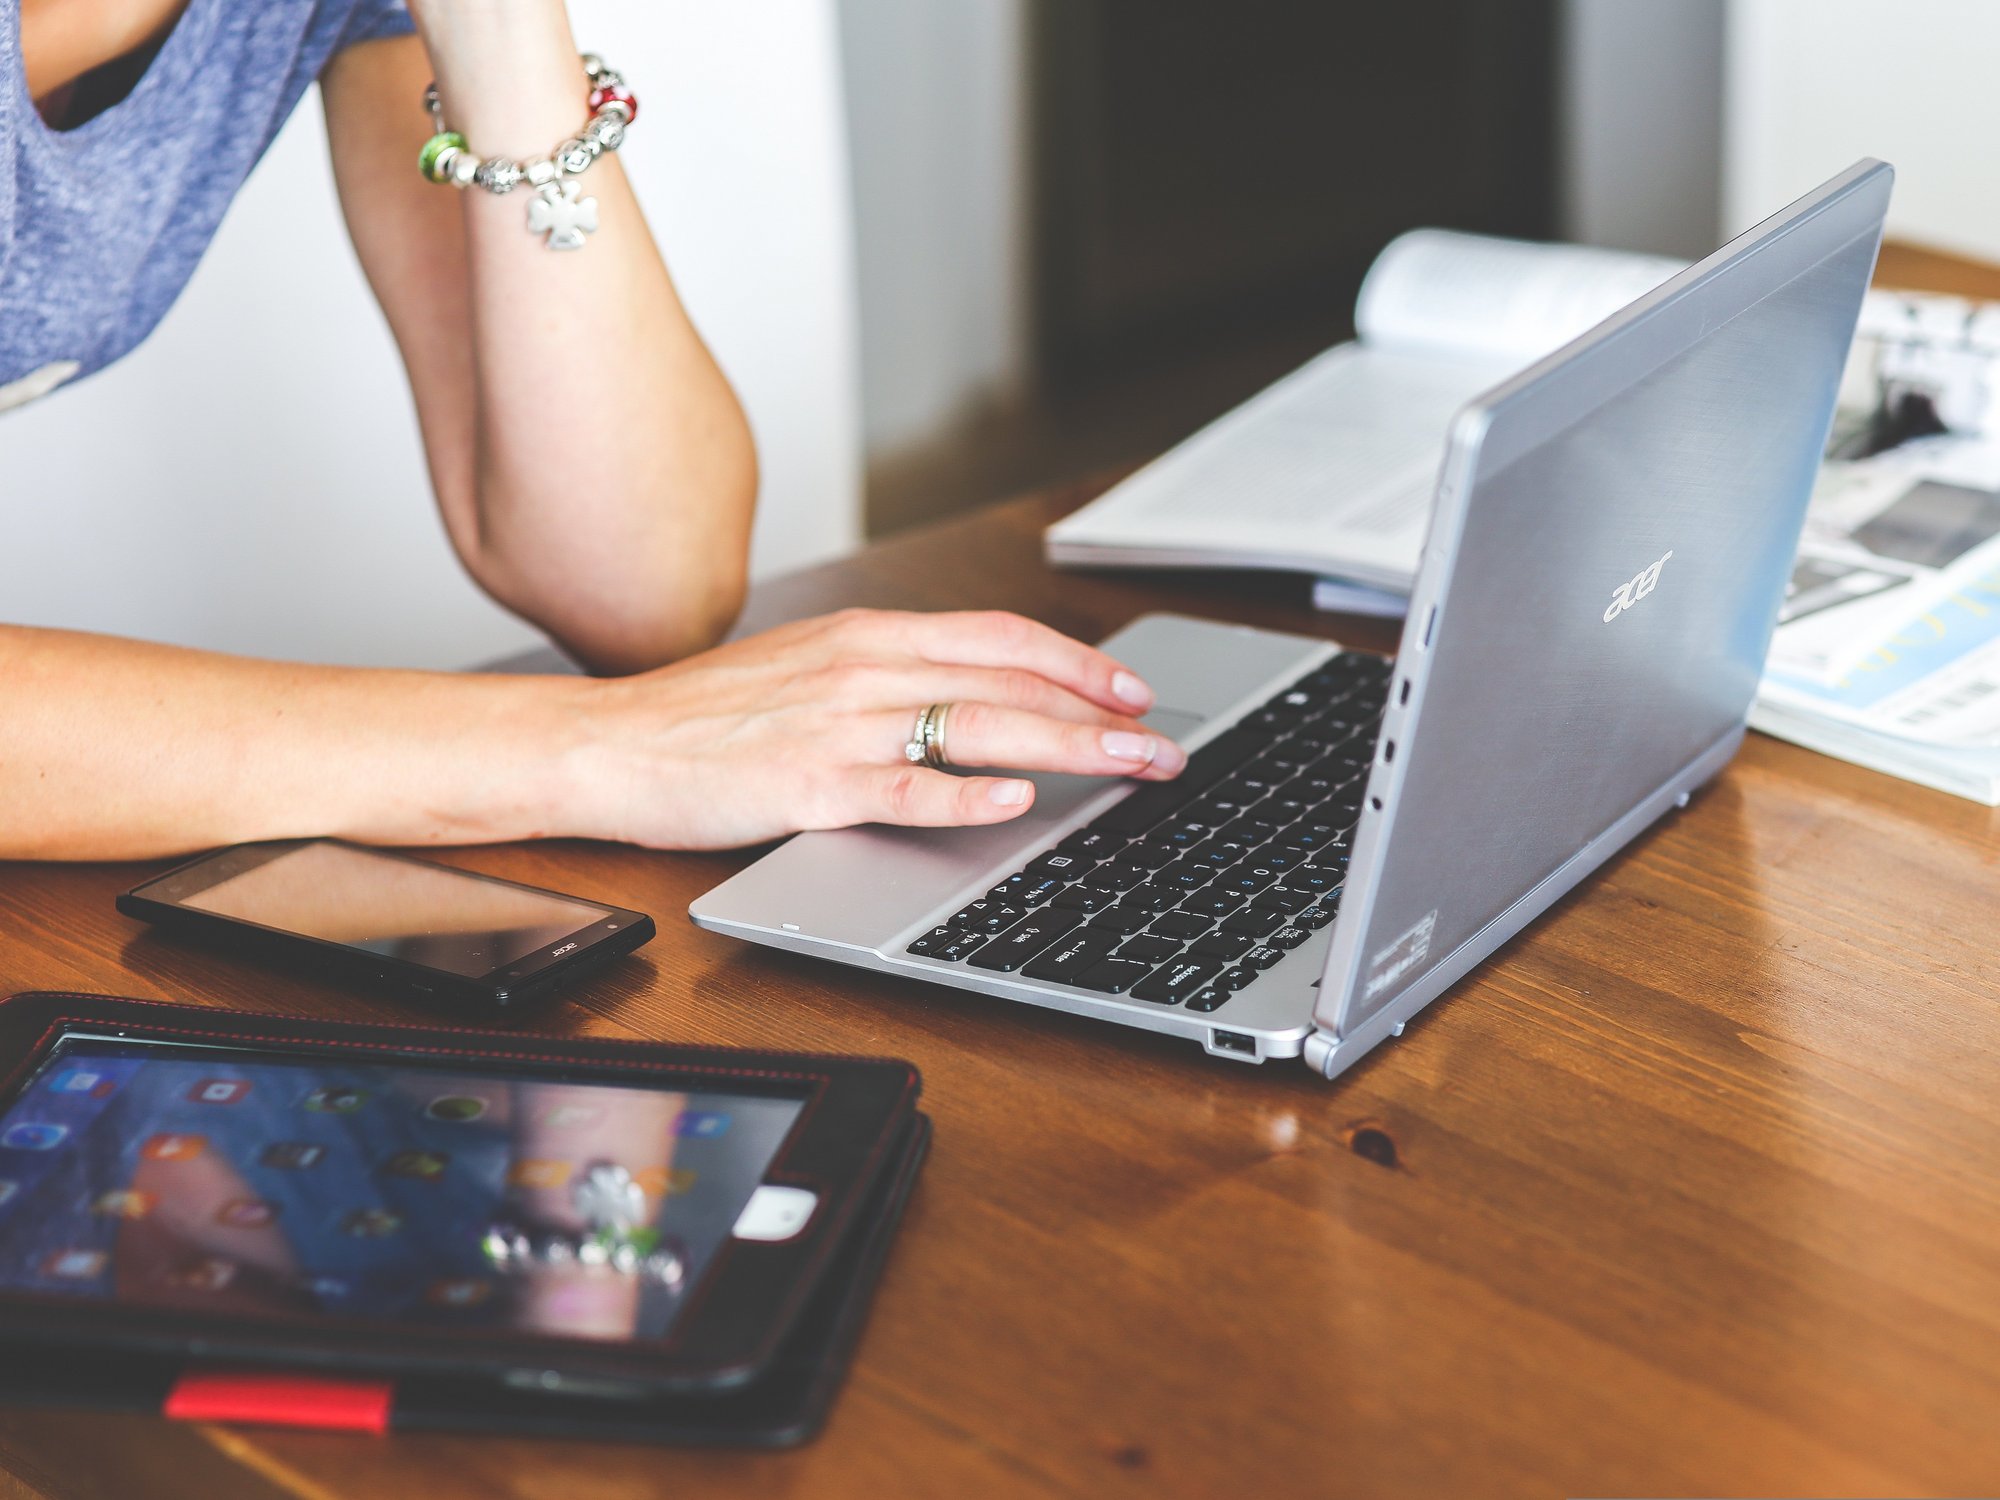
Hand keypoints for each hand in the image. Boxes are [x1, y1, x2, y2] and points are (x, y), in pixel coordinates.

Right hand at [557, 609, 1187, 848]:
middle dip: (1100, 714)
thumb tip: (971, 697)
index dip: (1077, 662)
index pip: (1000, 637)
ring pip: (978, 726)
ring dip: (1067, 748)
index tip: (1130, 690)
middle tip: (1162, 745)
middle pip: (1010, 681)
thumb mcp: (808, 668)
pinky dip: (965, 794)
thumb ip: (888, 676)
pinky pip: (903, 787)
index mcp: (869, 635)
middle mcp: (865, 667)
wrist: (609, 742)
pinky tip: (1014, 802)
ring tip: (1128, 767)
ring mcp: (840, 724)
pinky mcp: (810, 784)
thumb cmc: (706, 716)